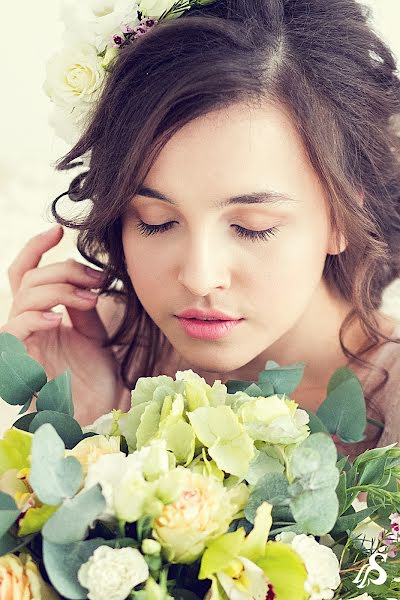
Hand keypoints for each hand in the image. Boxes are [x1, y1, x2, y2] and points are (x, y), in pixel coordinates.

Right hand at [1, 224, 128, 423]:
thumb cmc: (93, 381)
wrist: (95, 418)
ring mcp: (20, 343)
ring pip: (24, 296)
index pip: (28, 274)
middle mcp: (27, 326)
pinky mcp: (17, 363)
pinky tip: (58, 319)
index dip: (37, 248)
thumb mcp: (94, 335)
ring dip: (59, 289)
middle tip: (98, 279)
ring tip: (90, 298)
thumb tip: (84, 282)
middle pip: (29, 279)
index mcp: (42, 317)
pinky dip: (34, 317)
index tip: (60, 230)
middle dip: (65, 270)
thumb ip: (83, 307)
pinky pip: (13, 329)